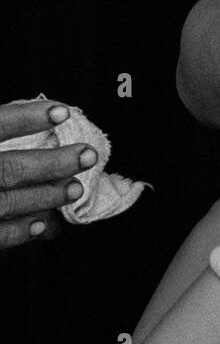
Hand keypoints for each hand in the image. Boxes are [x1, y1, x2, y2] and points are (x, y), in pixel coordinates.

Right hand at [0, 99, 96, 249]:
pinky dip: (20, 231)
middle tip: (87, 156)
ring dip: (46, 196)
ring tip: (76, 190)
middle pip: (10, 169)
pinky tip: (43, 224)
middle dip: (52, 163)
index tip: (63, 112)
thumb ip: (0, 132)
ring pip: (8, 202)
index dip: (28, 118)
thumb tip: (37, 120)